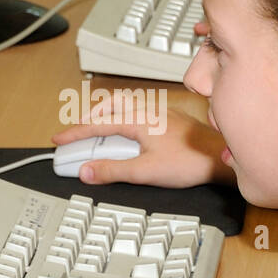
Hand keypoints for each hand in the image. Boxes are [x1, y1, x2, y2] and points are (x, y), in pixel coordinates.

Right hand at [52, 105, 232, 187]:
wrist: (219, 157)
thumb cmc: (190, 161)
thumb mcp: (144, 171)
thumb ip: (112, 171)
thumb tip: (86, 171)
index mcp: (138, 120)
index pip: (97, 125)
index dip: (75, 133)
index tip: (59, 139)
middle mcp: (148, 111)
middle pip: (110, 105)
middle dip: (91, 117)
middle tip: (78, 132)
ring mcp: (161, 114)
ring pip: (126, 106)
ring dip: (109, 116)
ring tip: (100, 132)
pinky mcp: (171, 120)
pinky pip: (140, 112)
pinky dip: (125, 119)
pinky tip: (130, 134)